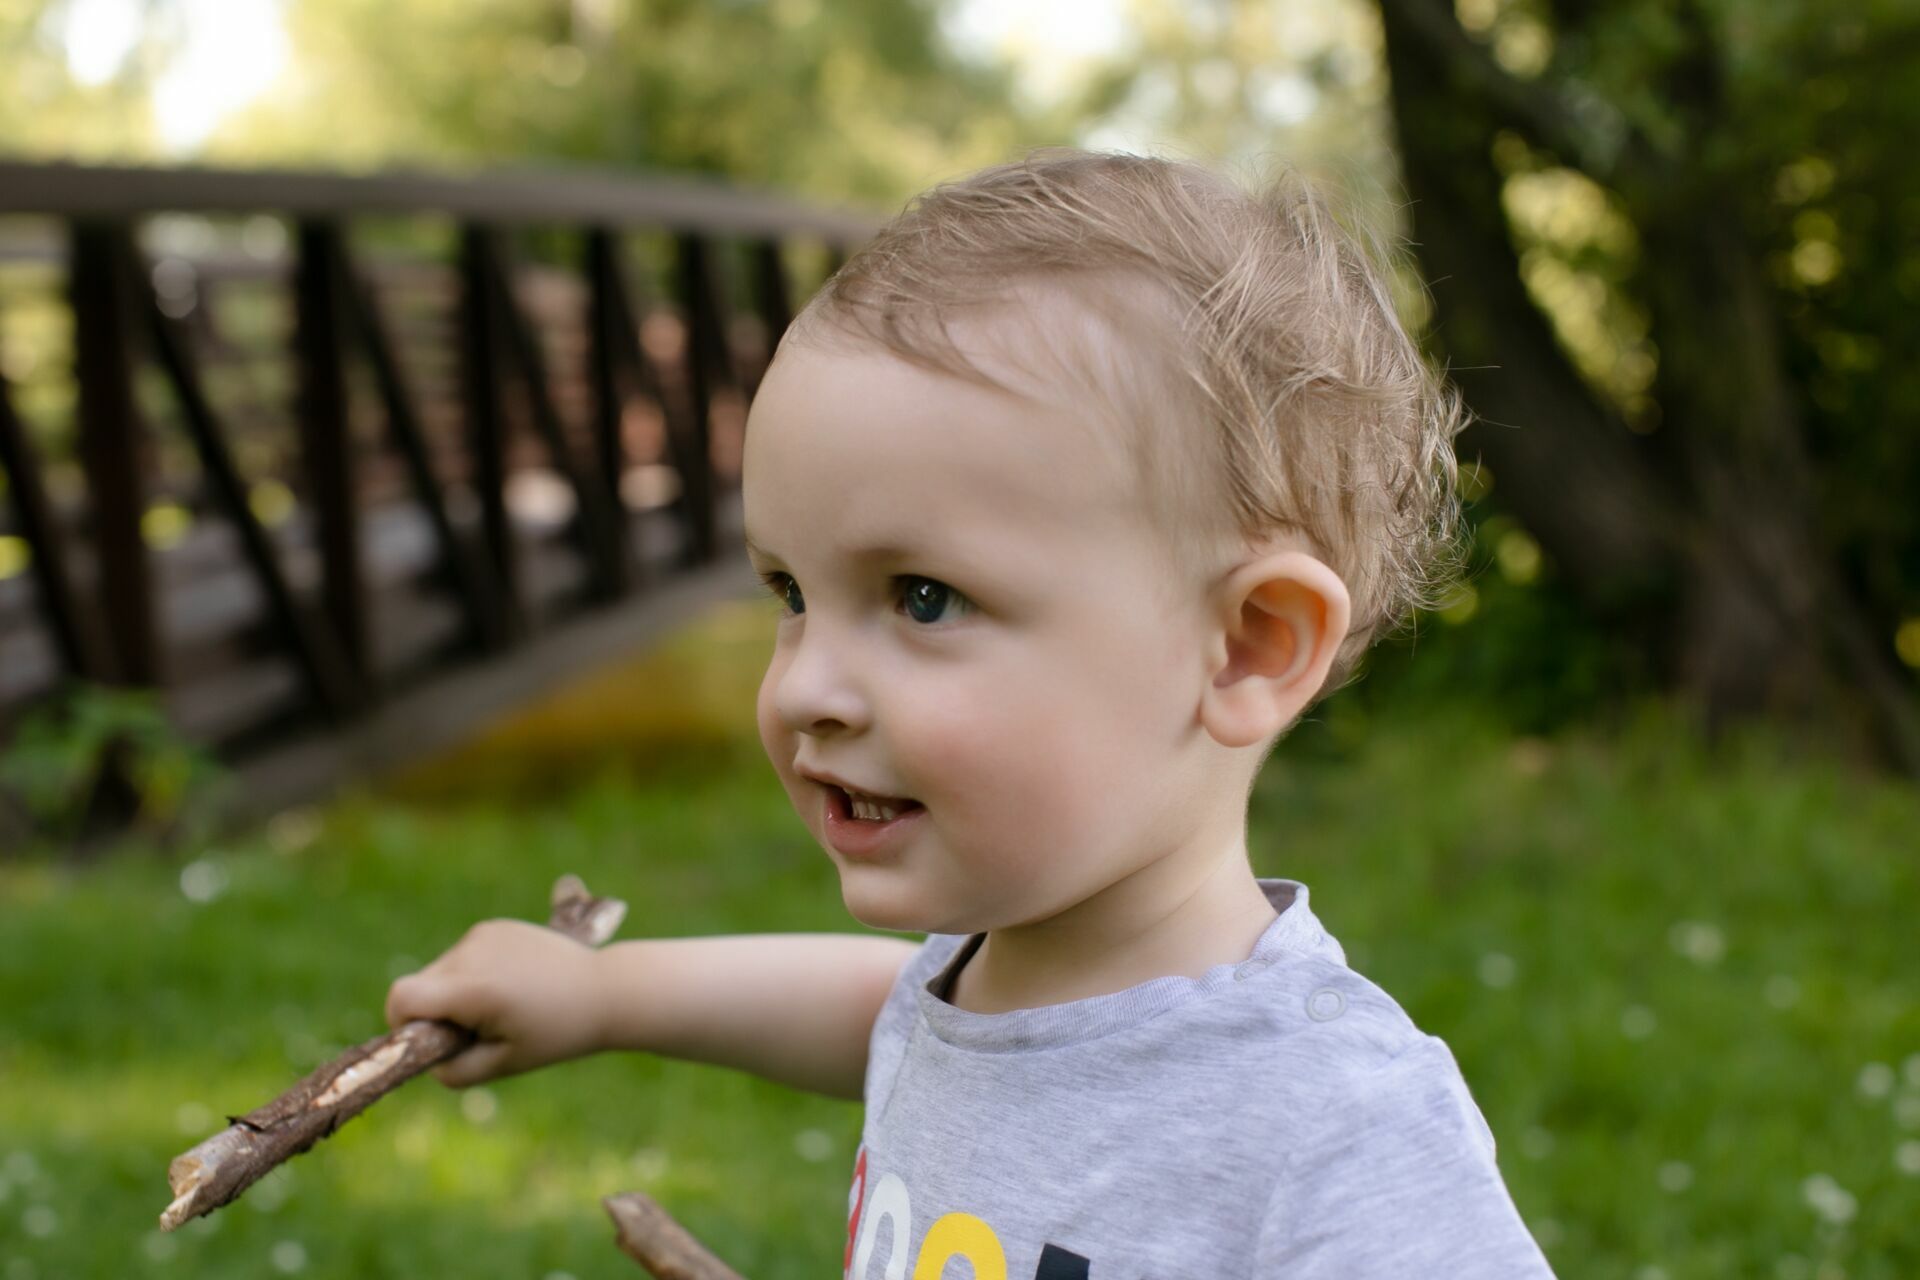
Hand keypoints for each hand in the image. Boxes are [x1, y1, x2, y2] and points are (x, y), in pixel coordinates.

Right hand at [384, 919, 607, 1086]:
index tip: (431, 1040)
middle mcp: (473, 953)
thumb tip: (423, 1060)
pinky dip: (470, 974)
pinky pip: (461, 956)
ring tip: (500, 1007)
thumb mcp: (504, 1063)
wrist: (604, 989)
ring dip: (453, 993)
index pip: (402, 997)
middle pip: (419, 985)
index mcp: (474, 988)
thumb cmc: (557, 1033)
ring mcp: (482, 934)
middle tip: (477, 1031)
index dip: (402, 1023)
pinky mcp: (493, 927)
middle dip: (433, 1012)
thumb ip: (455, 1070)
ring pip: (439, 970)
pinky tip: (509, 985)